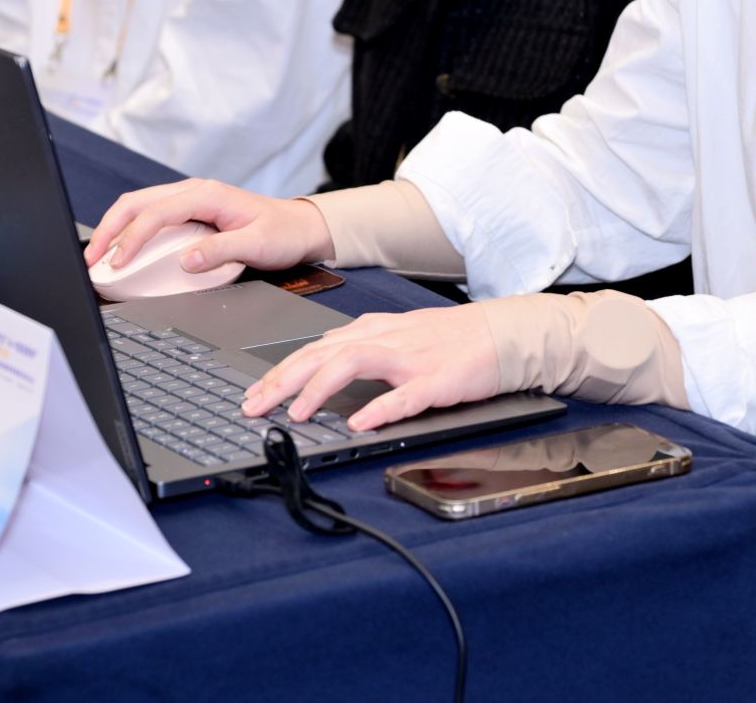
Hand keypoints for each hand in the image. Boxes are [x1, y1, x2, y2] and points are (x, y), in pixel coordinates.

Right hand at [84, 177, 332, 273]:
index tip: (118, 263)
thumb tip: (186, 261)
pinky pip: (151, 216)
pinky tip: (123, 249)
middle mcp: (193, 192)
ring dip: (116, 228)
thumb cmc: (282, 233)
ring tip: (99, 255)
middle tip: (91, 258)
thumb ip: (221, 251)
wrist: (299, 227)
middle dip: (109, 229)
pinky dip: (131, 231)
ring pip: (139, 206)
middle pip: (136, 203)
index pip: (156, 213)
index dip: (132, 238)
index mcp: (206, 194)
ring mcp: (189, 200)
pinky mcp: (189, 212)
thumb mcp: (257, 245)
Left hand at [241, 304, 499, 431]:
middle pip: (321, 354)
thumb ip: (361, 349)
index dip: (279, 373)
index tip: (253, 395)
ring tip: (296, 414)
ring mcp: (410, 359)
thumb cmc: (451, 339)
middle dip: (282, 381)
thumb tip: (321, 364)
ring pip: (353, 364)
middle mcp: (384, 340)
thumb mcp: (397, 336)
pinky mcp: (436, 380)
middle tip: (254, 407)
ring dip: (319, 389)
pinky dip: (380, 408)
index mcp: (372, 332)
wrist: (501, 333)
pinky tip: (361, 423)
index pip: (314, 350)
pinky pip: (404, 395)